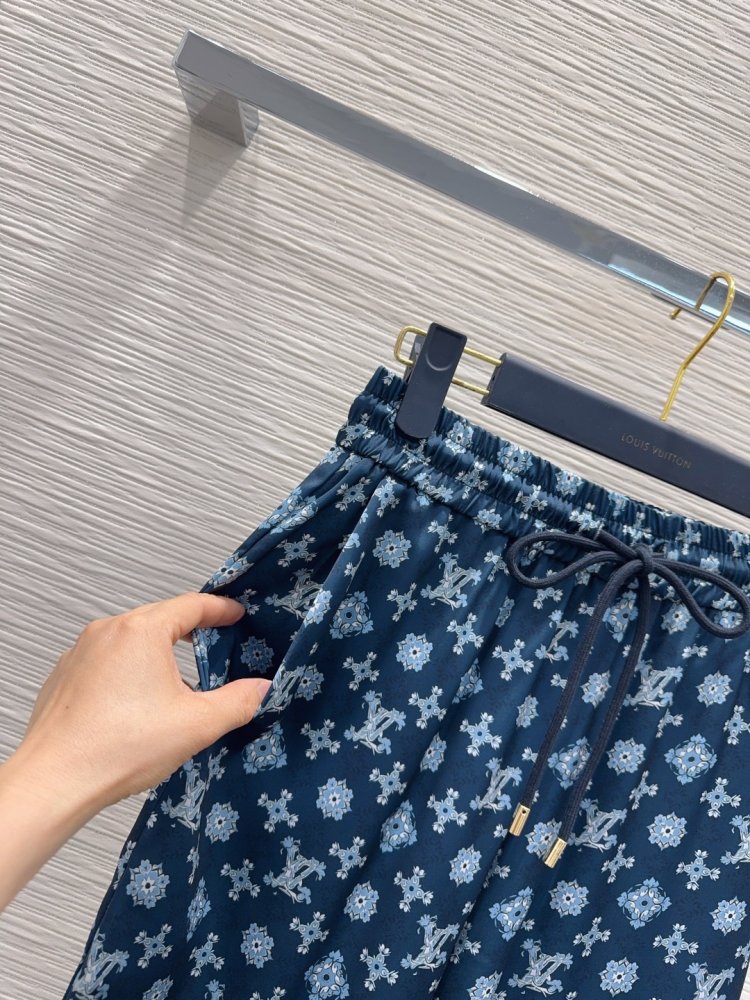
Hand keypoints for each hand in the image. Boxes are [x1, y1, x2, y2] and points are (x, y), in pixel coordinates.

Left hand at [18, 591, 271, 811]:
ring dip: (158, 654)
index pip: (192, 605)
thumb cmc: (118, 748)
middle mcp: (107, 632)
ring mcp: (81, 653)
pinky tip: (138, 705)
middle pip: (160, 619)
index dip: (220, 609)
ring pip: (132, 641)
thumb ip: (239, 702)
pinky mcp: (65, 676)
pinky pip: (107, 661)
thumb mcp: (197, 724)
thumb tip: (263, 689)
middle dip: (191, 631)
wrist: (54, 782)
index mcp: (141, 631)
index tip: (236, 615)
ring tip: (178, 683)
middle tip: (216, 644)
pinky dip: (128, 672)